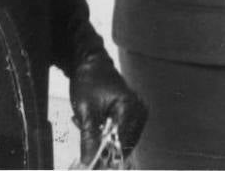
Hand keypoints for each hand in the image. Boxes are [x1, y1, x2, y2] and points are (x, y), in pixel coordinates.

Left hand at [69, 50, 146, 166]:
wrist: (90, 63)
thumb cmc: (88, 81)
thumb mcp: (85, 111)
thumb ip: (89, 138)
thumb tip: (89, 163)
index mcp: (130, 107)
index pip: (121, 144)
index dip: (105, 156)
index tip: (90, 161)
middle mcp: (139, 110)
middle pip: (122, 145)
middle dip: (102, 145)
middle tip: (85, 128)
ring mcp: (138, 112)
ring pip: (121, 142)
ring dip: (103, 139)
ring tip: (89, 122)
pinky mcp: (134, 114)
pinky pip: (121, 134)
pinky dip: (107, 133)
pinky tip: (96, 121)